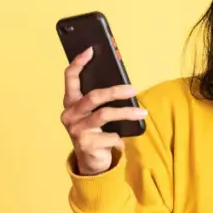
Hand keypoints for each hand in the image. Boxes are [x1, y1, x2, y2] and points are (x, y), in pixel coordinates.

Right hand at [61, 47, 147, 175]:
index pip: (70, 78)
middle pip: (93, 96)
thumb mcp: (95, 113)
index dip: (79, 62)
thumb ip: (100, 100)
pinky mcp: (86, 144)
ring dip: (127, 112)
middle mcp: (69, 115)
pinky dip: (120, 137)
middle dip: (115, 91)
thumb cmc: (96, 131)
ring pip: (105, 114)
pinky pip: (111, 135)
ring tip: (142, 112)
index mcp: (70, 103)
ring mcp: (76, 130)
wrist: (92, 162)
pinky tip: (123, 140)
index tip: (90, 50)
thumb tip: (122, 84)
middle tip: (132, 88)